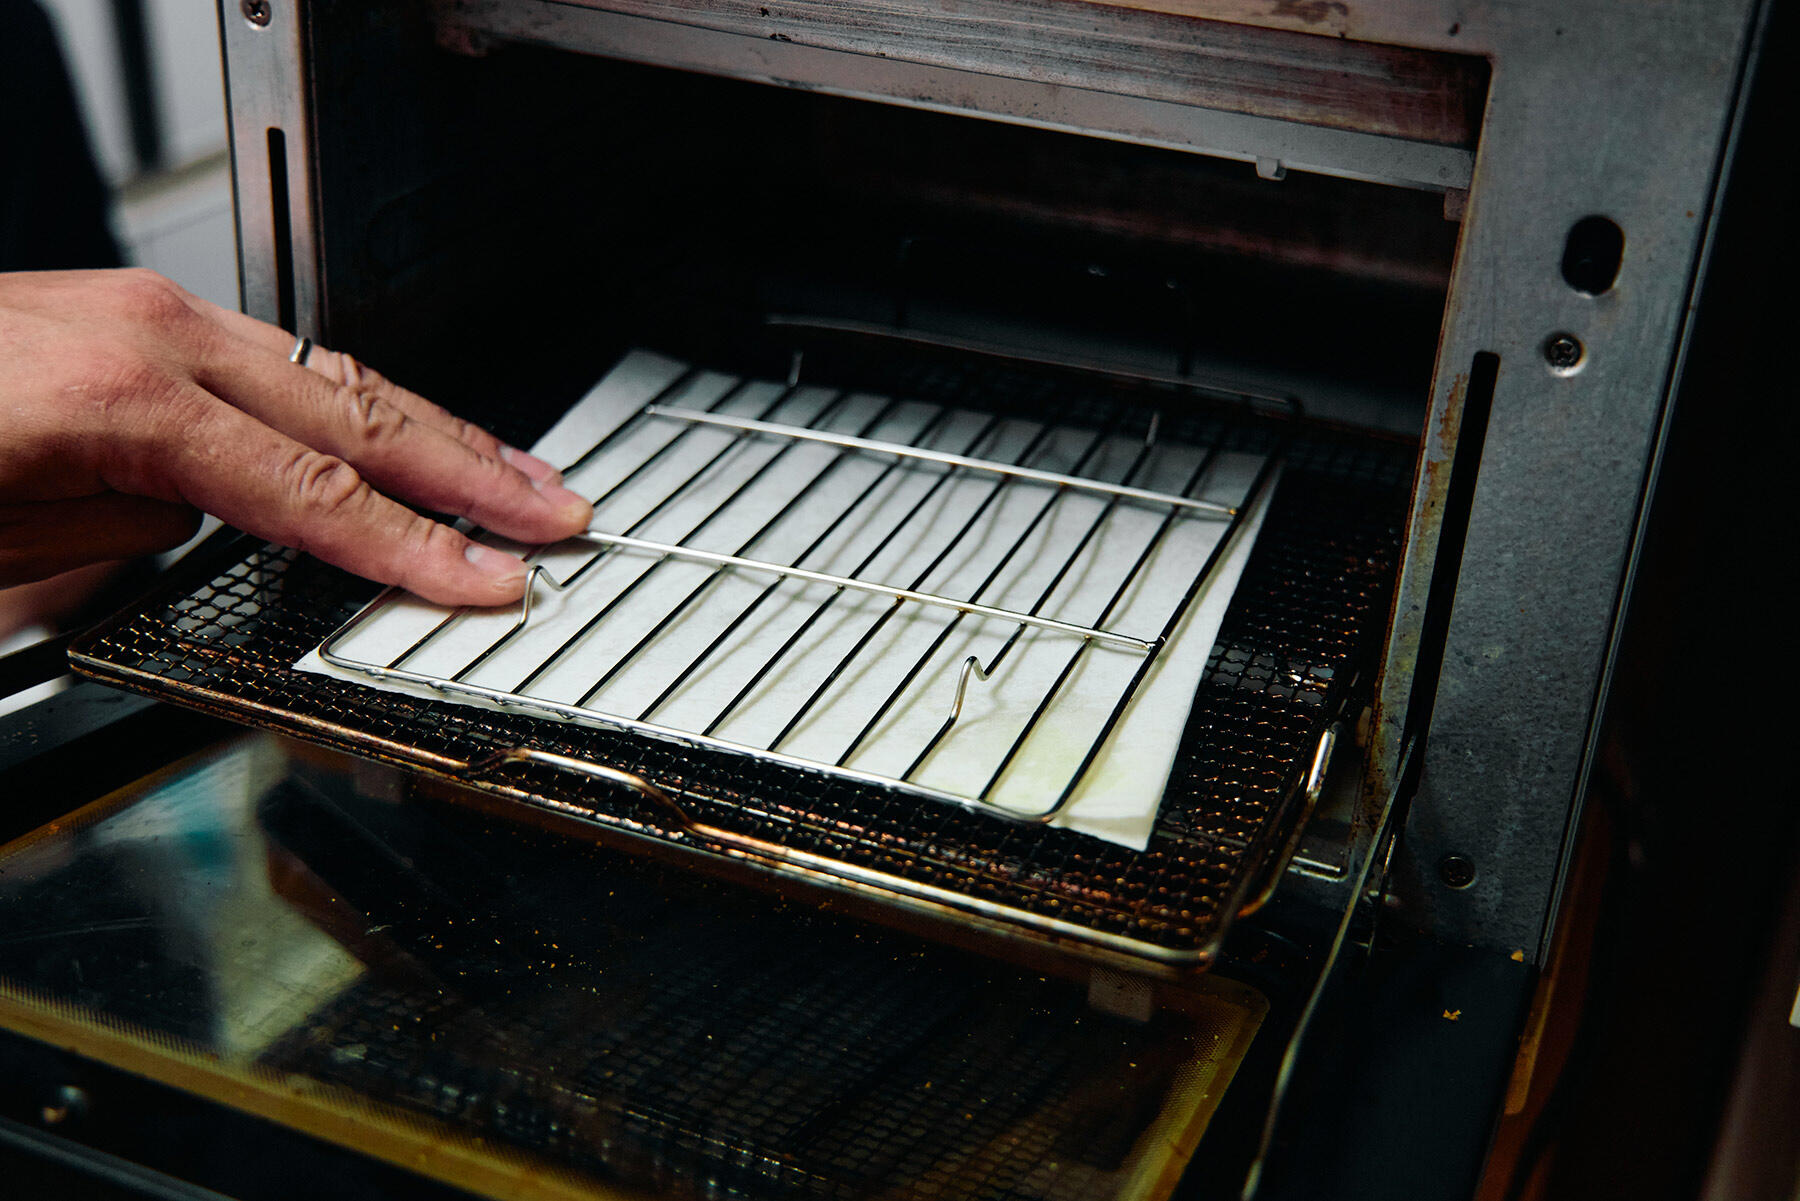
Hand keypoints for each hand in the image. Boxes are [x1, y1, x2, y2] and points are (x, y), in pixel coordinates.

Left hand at [0, 269, 591, 604]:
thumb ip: (120, 544)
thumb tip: (201, 539)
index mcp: (121, 401)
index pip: (316, 496)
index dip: (416, 552)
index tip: (488, 585)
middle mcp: (148, 334)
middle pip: (354, 414)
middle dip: (469, 471)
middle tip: (554, 512)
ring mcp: (141, 307)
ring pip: (329, 371)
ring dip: (433, 428)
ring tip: (512, 471)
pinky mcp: (126, 308)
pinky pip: (277, 358)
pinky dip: (354, 402)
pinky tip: (398, 428)